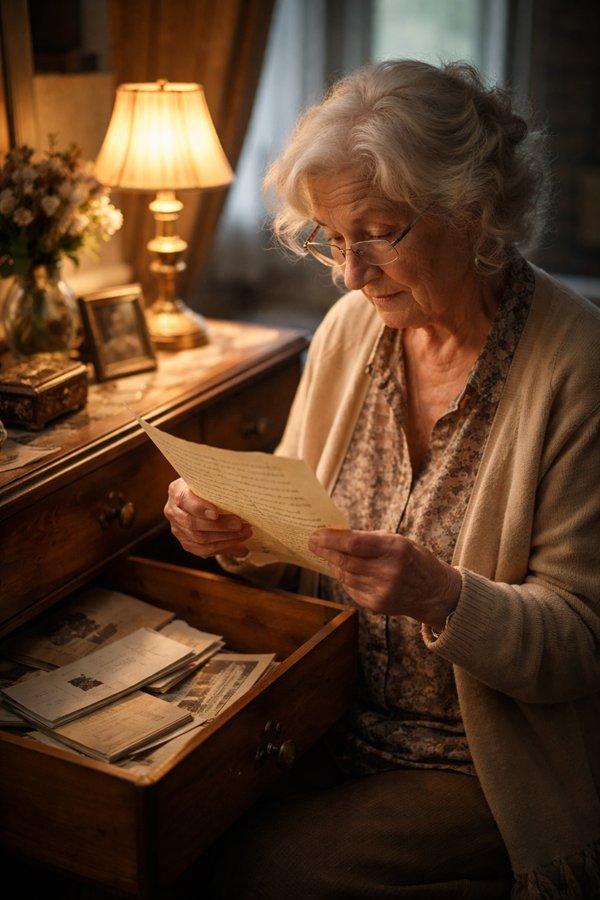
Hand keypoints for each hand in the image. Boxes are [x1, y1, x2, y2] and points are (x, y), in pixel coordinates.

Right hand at [163, 477, 252, 558]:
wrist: (204, 499)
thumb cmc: (210, 487)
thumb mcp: (210, 481)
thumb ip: (216, 486)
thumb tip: (238, 490)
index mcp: (176, 490)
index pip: (184, 500)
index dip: (199, 508)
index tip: (216, 513)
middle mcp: (173, 511)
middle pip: (192, 523)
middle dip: (219, 525)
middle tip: (239, 524)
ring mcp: (177, 529)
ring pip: (200, 539)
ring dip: (225, 537)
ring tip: (244, 531)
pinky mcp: (186, 543)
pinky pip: (204, 549)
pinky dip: (223, 545)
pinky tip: (238, 540)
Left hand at [308, 528, 460, 628]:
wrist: (435, 592)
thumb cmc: (413, 559)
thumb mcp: (397, 540)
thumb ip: (368, 539)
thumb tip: (336, 535)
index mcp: (395, 550)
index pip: (354, 543)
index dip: (331, 539)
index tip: (316, 534)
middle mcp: (389, 572)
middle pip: (346, 561)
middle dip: (325, 551)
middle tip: (312, 543)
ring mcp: (382, 592)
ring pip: (345, 576)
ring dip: (334, 564)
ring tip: (328, 554)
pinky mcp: (376, 606)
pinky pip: (351, 589)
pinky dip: (344, 578)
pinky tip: (345, 570)